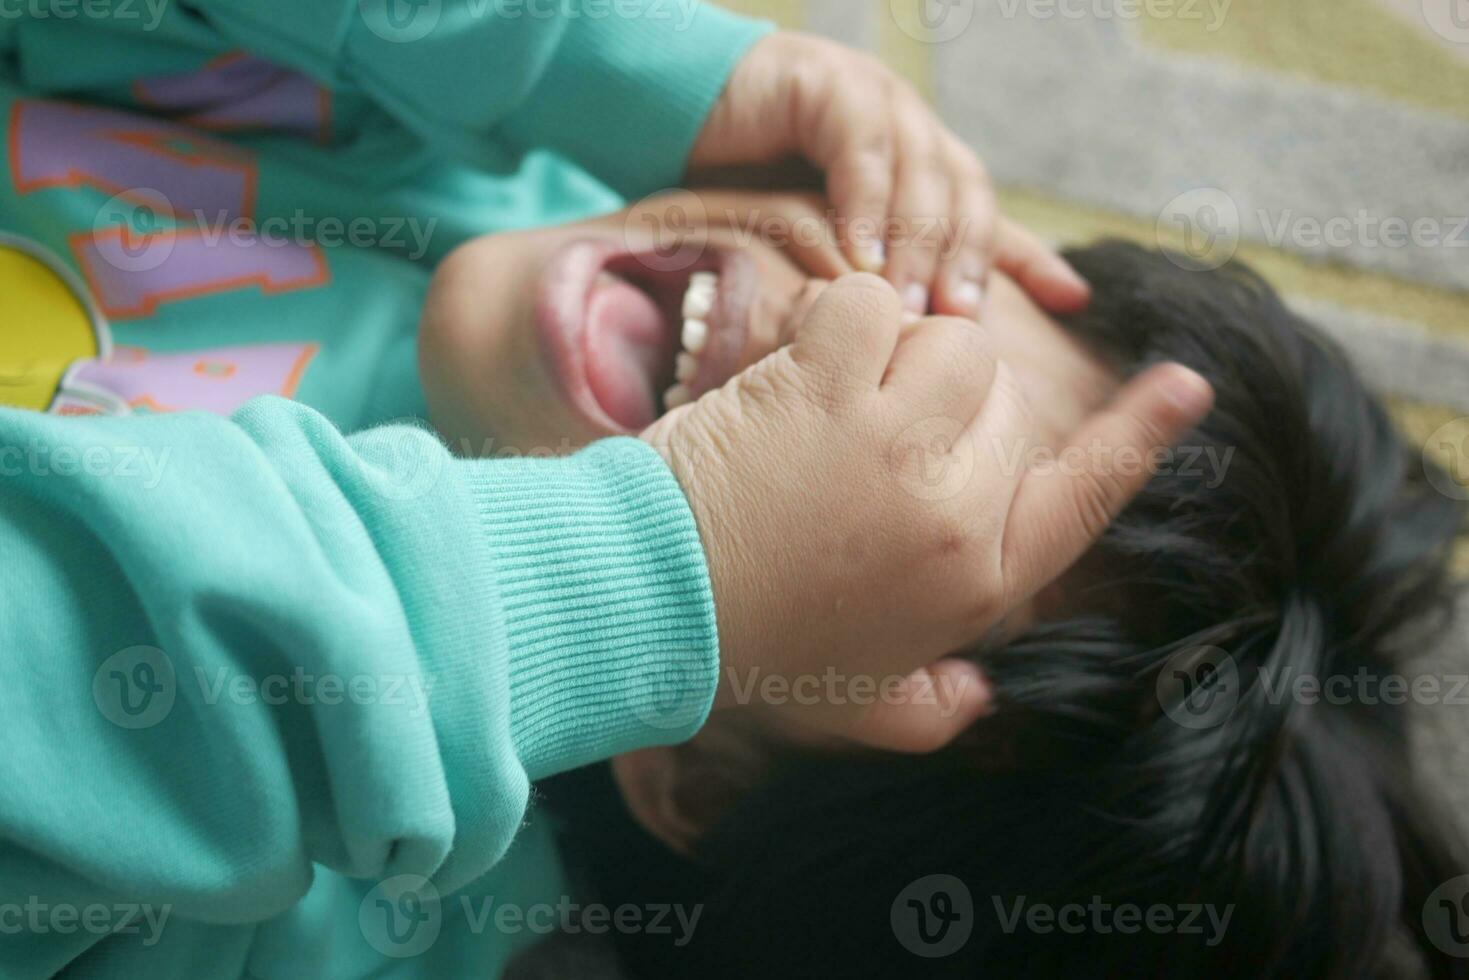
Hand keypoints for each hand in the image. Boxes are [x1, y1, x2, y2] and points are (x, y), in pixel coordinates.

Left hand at [642, 274, 1212, 752]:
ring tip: (832, 400)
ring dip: (896, 351)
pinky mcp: (827, 385)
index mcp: (979, 579)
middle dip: (943, 402)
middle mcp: (956, 508)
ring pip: (950, 338)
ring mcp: (895, 442)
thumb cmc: (754, 652)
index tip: (1187, 382)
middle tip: (862, 437)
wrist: (649, 606)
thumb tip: (980, 697)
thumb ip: (935, 709)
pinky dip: (837, 318)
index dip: (1141, 434)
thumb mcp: (859, 708)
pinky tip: (798, 367)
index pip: (1088, 493)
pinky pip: (871, 303)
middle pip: (1005, 396)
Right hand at [688, 31, 1090, 318]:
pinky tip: (859, 261)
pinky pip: (862, 151)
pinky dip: (864, 208)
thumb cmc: (742, 196)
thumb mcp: (816, 250)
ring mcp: (876, 104)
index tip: (1074, 300)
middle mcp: (910, 132)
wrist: (673, 121)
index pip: (987, 215)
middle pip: (964, 196)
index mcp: (919, 169)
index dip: (1030, 255)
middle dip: (967, 265)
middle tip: (961, 329)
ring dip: (917, 247)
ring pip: (921, 176)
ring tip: (908, 309)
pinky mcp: (830, 87)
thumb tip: (907, 344)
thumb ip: (865, 286)